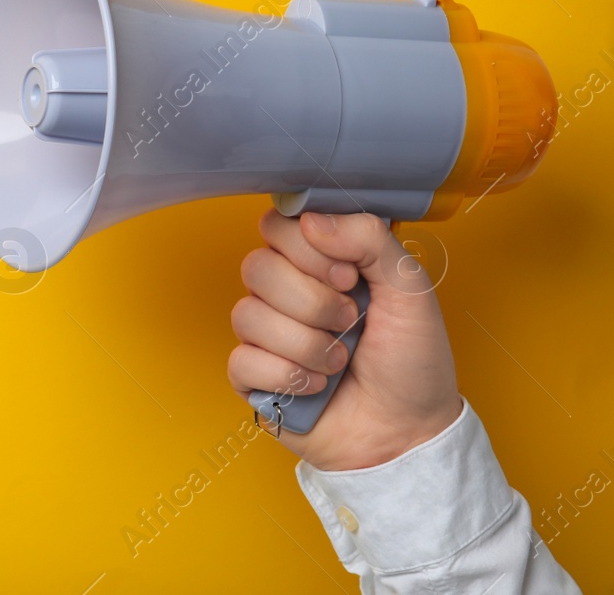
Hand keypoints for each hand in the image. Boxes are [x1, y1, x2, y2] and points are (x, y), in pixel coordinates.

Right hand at [227, 210, 462, 470]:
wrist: (409, 433)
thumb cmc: (412, 362)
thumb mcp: (410, 290)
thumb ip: (370, 239)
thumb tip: (311, 221)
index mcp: (319, 264)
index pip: (278, 226)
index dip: (307, 249)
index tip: (348, 277)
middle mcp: (285, 293)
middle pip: (257, 266)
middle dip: (312, 301)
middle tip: (349, 320)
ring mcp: (265, 335)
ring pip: (248, 315)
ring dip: (306, 344)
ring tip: (339, 362)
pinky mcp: (252, 377)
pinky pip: (242, 361)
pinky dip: (287, 376)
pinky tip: (315, 386)